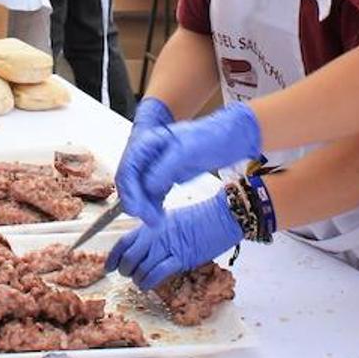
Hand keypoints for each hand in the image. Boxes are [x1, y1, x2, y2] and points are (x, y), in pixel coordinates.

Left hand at [105, 192, 241, 290]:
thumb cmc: (200, 218)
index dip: (112, 257)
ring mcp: (167, 247)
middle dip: (124, 271)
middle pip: (128, 258)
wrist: (220, 217)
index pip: (124, 242)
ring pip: (140, 268)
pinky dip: (148, 283)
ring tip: (141, 281)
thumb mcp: (170, 219)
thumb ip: (154, 232)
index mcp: (151, 224)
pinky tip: (148, 286)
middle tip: (128, 275)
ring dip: (137, 279)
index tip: (108, 267)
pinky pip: (156, 274)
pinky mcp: (180, 258)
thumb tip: (142, 247)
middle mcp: (155, 235)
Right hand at [115, 101, 259, 223]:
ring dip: (145, 207)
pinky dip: (153, 205)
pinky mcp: (167, 176)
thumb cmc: (210, 137)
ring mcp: (158, 166)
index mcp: (149, 143)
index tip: (137, 209)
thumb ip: (165, 168)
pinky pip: (152, 194)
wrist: (230, 136)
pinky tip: (159, 215)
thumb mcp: (186, 151)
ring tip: (156, 221)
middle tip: (150, 220)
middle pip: (131, 182)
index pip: (128, 169)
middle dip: (137, 202)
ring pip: (141, 190)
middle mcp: (150, 154)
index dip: (129, 192)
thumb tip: (147, 186)